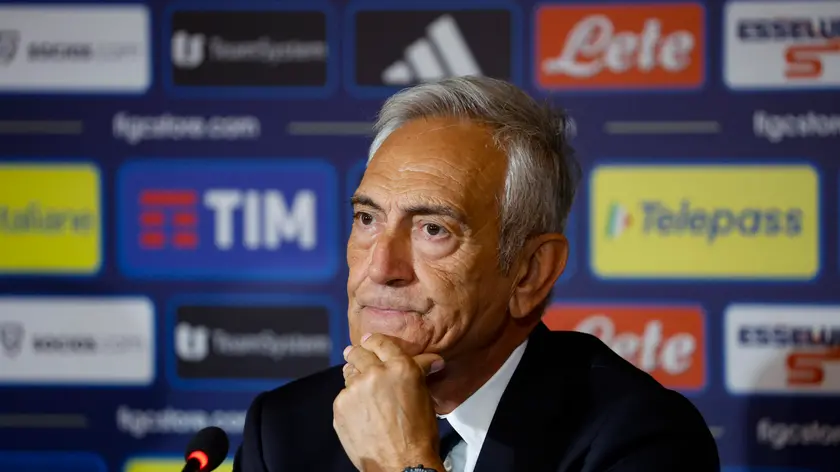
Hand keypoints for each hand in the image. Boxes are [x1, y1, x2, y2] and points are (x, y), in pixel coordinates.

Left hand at [334, 333, 445, 471]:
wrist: (401, 464)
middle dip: (357, 354)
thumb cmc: (419, 433)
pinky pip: (343, 396)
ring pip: (349, 374)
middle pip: (358, 353)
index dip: (373, 341)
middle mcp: (375, 373)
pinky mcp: (341, 406)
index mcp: (400, 367)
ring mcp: (355, 389)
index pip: (380, 341)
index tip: (368, 342)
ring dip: (354, 378)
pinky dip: (350, 401)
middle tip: (355, 357)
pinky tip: (360, 413)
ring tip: (362, 391)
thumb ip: (419, 372)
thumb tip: (432, 360)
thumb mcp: (424, 396)